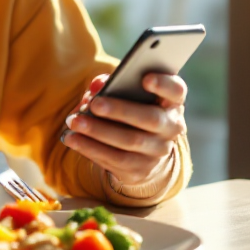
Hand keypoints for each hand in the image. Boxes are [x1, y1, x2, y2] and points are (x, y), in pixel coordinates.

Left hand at [61, 72, 186, 187]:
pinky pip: (114, 160)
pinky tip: (73, 139)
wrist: (144, 153)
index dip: (164, 84)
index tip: (145, 78)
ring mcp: (157, 152)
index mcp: (171, 102)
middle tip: (94, 104)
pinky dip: (90, 148)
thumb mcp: (130, 95)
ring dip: (98, 131)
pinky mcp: (140, 170)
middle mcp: (171, 128)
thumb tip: (97, 85)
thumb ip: (114, 84)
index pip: (176, 91)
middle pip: (150, 119)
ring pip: (129, 142)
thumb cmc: (134, 111)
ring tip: (74, 121)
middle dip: (120, 110)